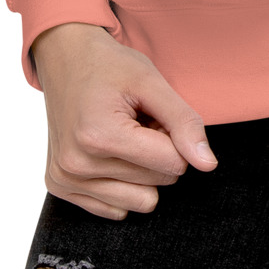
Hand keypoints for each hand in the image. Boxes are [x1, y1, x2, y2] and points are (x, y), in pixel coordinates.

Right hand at [29, 22, 218, 219]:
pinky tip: (108, 152)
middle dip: (158, 152)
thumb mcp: (152, 82)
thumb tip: (208, 165)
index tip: (154, 114)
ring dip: (141, 170)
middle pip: (158, 183)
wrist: (65, 58)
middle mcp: (76, 164)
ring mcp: (65, 179)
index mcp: (98, 135)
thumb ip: (184, 122)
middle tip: (137, 121)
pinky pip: (117, 210)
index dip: (174, 137)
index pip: (172, 163)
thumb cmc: (110, 67)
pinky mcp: (60, 187)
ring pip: (141, 202)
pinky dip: (122, 183)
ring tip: (124, 137)